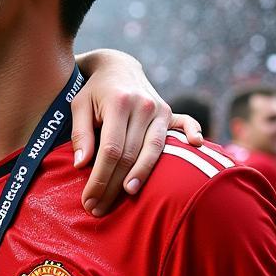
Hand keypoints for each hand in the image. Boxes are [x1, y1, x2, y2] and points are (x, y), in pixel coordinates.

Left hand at [72, 49, 202, 215]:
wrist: (117, 66)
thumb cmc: (93, 92)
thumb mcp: (78, 106)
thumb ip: (80, 134)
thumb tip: (81, 165)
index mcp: (119, 104)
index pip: (110, 150)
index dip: (100, 178)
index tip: (88, 200)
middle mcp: (143, 106)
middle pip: (131, 155)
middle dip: (114, 185)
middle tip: (99, 208)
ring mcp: (160, 109)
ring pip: (154, 149)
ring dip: (142, 175)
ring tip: (128, 195)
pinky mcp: (169, 112)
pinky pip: (184, 124)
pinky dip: (191, 133)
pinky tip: (197, 146)